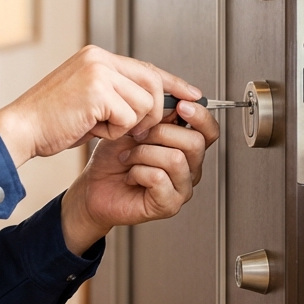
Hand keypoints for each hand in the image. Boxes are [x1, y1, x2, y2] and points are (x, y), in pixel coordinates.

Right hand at [0, 45, 202, 167]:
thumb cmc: (49, 122)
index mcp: (96, 57)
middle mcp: (98, 59)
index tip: (192, 95)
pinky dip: (113, 132)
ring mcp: (97, 72)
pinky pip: (128, 117)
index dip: (172, 82)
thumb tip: (155, 104)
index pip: (146, 67)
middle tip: (133, 129)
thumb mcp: (89, 102)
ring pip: (143, 103)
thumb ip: (118, 95)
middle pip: (153, 83)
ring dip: (127, 125)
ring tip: (100, 127)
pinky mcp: (97, 90)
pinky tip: (92, 129)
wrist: (20, 130)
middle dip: (151, 113)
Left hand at [59, 97, 219, 253]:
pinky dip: (138, 172)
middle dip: (161, 132)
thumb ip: (159, 111)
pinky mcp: (169, 204)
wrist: (93, 187)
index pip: (210, 130)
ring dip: (144, 153)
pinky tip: (130, 176)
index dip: (200, 115)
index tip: (180, 105)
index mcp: (186, 147)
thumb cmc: (113, 157)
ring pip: (176, 158)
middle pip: (196, 142)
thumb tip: (179, 99)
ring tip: (128, 157)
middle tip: (137, 134)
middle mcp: (190, 168)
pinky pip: (159, 178)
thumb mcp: (134, 124)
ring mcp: (182, 188)